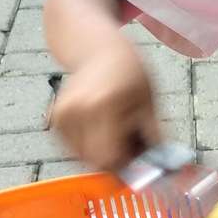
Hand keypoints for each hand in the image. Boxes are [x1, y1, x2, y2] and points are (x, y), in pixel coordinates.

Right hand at [49, 36, 160, 171]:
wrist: (98, 50)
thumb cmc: (129, 73)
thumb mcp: (149, 102)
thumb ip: (155, 136)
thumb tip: (163, 167)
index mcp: (104, 105)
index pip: (110, 157)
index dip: (127, 166)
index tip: (141, 160)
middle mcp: (78, 111)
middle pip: (95, 161)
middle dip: (116, 162)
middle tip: (132, 146)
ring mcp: (62, 115)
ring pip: (83, 158)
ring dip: (102, 154)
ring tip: (117, 132)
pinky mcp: (54, 119)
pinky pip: (73, 149)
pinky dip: (89, 146)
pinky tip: (101, 128)